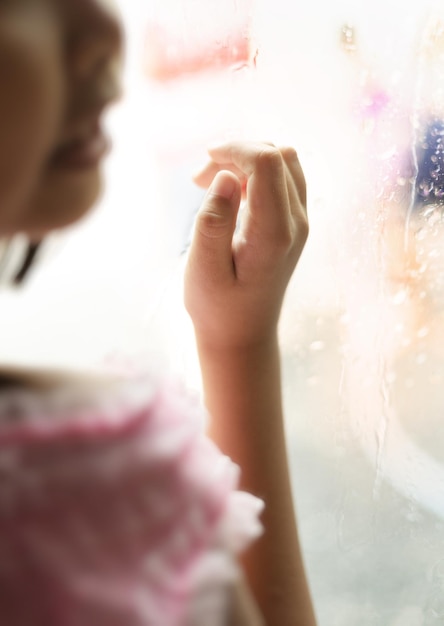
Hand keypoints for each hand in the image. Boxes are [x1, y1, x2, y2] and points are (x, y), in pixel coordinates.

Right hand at [184, 141, 307, 350]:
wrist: (242, 333)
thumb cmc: (218, 306)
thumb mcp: (204, 269)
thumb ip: (213, 221)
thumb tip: (226, 176)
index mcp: (274, 233)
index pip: (268, 162)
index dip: (235, 149)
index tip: (203, 163)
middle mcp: (296, 223)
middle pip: (278, 155)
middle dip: (236, 153)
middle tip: (199, 178)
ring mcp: (300, 223)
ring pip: (283, 162)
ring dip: (245, 160)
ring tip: (209, 182)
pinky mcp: (293, 224)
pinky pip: (282, 179)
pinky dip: (253, 173)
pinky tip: (227, 191)